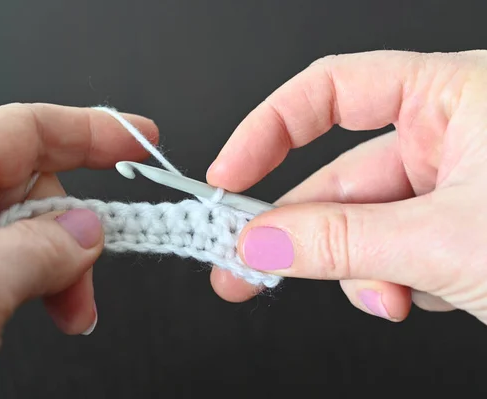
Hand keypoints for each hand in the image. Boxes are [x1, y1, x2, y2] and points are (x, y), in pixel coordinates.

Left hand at [0, 104, 157, 397]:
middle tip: (91, 279)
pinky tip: (43, 311)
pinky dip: (38, 284)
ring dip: (59, 264)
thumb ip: (34, 249)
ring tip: (69, 311)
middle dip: (75, 223)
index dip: (88, 128)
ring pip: (20, 228)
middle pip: (26, 183)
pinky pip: (2, 263)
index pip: (21, 129)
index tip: (137, 138)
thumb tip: (83, 232)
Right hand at [207, 50, 486, 324]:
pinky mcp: (459, 230)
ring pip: (366, 227)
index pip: (332, 90)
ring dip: (362, 272)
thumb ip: (343, 240)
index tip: (230, 177)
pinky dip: (395, 283)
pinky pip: (397, 252)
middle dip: (302, 235)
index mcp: (454, 96)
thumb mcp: (446, 240)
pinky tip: (417, 299)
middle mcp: (451, 133)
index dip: (269, 130)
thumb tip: (262, 242)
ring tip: (386, 302)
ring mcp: (456, 185)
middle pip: (342, 178)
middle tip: (245, 265)